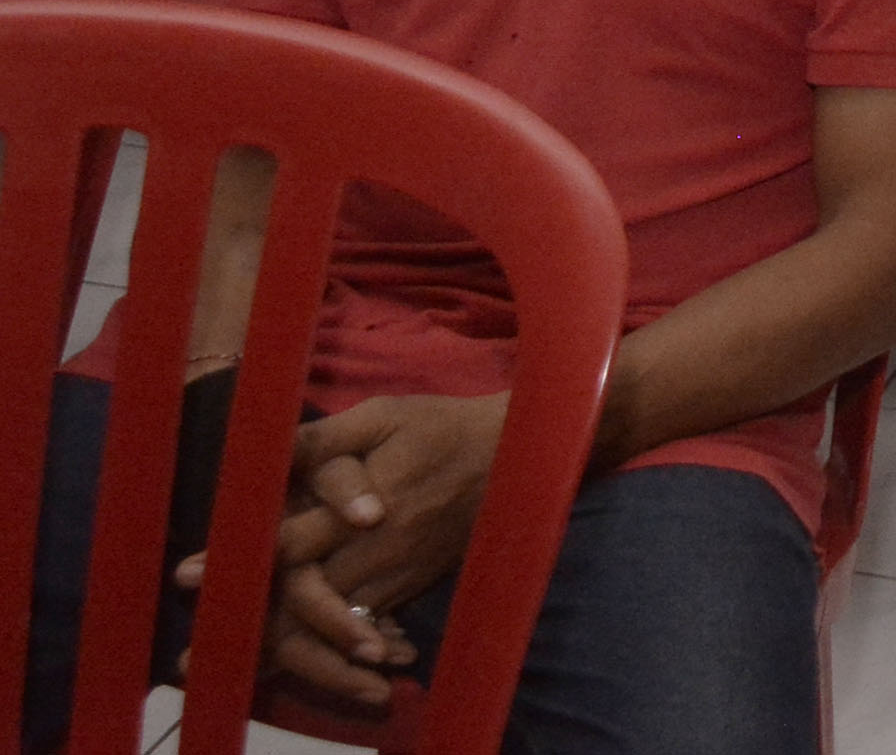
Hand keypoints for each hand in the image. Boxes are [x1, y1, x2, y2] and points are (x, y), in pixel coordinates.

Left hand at [184, 391, 506, 692]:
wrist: (517, 459)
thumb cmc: (442, 430)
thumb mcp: (385, 417)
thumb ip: (325, 440)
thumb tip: (266, 450)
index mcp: (367, 508)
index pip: (293, 543)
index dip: (241, 559)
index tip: (187, 575)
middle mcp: (377, 552)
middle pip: (305, 601)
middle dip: (250, 627)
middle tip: (190, 658)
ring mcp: (395, 577)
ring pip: (333, 626)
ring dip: (282, 651)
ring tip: (232, 670)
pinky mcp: (408, 588)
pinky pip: (364, 630)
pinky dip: (329, 654)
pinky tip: (295, 668)